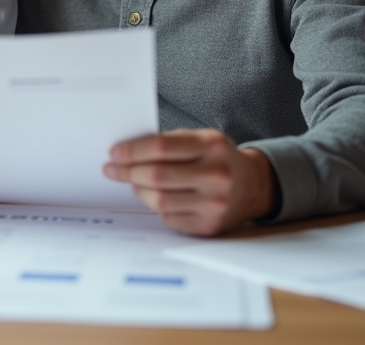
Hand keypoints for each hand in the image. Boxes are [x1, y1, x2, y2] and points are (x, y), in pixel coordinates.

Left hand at [103, 129, 277, 235]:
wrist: (252, 185)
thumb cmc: (217, 158)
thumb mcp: (201, 139)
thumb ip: (169, 143)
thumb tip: (126, 152)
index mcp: (212, 146)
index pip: (160, 148)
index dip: (131, 151)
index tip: (114, 153)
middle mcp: (216, 175)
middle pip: (156, 176)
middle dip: (128, 172)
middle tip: (112, 170)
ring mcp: (214, 203)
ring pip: (159, 200)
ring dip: (139, 191)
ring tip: (134, 183)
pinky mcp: (209, 225)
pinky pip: (169, 217)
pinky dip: (157, 207)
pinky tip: (156, 198)